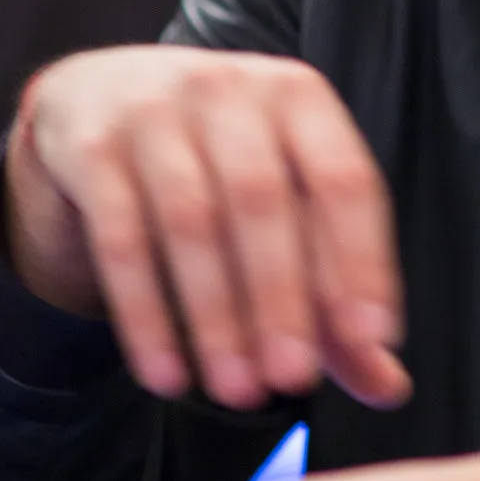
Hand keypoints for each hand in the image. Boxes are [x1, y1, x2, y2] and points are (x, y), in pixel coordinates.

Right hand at [4, 46, 409, 412]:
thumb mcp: (285, 197)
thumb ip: (332, 289)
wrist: (101, 93)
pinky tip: (167, 376)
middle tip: (293, 379)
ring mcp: (155, 111)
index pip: (343, 179)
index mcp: (299, 97)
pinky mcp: (93, 147)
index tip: (372, 338)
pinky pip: (121, 240)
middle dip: (282, 298)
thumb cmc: (220, 156)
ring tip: (237, 391)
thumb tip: (386, 383)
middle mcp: (230, 90)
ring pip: (190, 223)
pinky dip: (146, 316)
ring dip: (216, 317)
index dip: (362, 260)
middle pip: (263, 201)